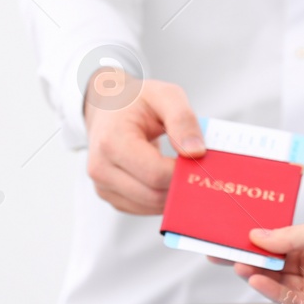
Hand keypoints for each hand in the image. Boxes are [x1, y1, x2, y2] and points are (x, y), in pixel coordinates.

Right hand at [82, 71, 204, 213]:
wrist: (107, 106)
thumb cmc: (135, 100)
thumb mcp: (164, 95)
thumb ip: (183, 120)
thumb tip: (196, 152)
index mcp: (111, 141)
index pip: (155, 173)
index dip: (183, 172)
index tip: (202, 160)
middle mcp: (101, 168)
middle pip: (154, 195)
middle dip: (181, 185)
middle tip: (200, 169)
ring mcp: (103, 185)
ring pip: (150, 206)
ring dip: (173, 194)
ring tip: (184, 170)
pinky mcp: (110, 196)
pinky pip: (144, 208)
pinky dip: (162, 198)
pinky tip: (169, 178)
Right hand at [231, 218, 303, 303]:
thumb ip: (290, 237)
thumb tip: (259, 237)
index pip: (279, 242)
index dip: (256, 241)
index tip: (231, 236)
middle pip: (275, 264)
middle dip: (249, 258)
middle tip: (222, 252)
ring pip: (279, 283)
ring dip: (257, 274)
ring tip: (238, 264)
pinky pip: (290, 301)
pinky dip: (272, 291)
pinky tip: (257, 279)